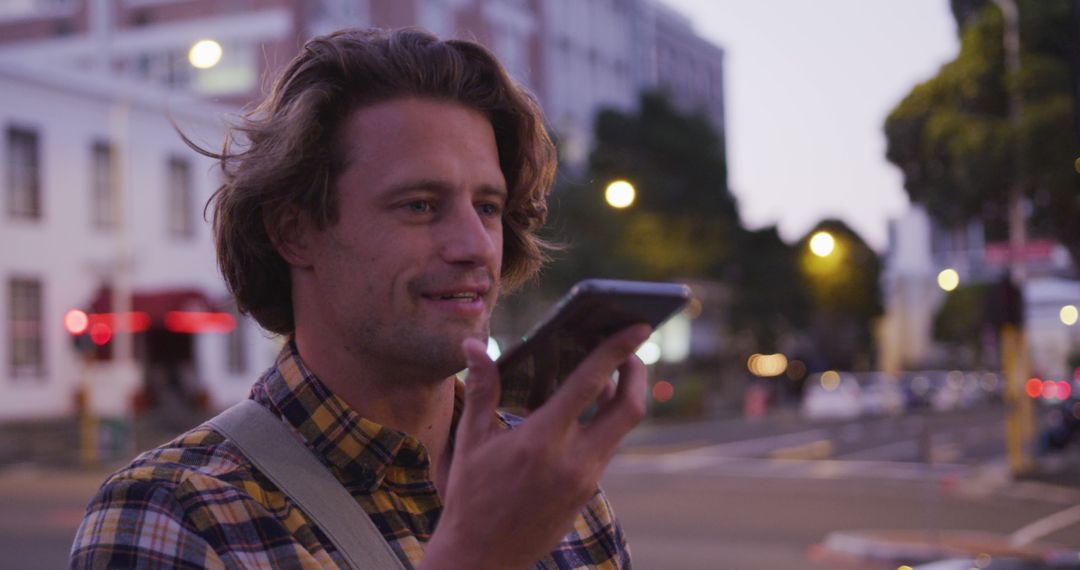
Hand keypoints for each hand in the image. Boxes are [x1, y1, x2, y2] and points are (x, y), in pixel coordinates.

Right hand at [421, 325, 650, 569]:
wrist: (482, 558)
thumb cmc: (471, 496)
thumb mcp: (471, 440)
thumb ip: (483, 388)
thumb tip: (474, 344)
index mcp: (542, 440)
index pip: (591, 384)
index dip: (617, 350)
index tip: (638, 326)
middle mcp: (573, 461)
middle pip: (629, 408)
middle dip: (637, 372)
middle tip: (631, 347)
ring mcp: (585, 481)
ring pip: (620, 429)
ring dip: (620, 397)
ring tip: (607, 373)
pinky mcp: (587, 494)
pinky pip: (606, 449)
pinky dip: (603, 423)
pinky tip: (585, 413)